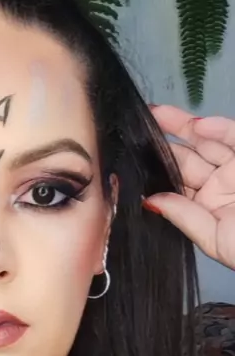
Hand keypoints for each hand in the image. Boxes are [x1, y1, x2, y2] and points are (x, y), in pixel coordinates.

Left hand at [144, 104, 234, 269]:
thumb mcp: (215, 240)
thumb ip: (185, 218)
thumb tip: (151, 201)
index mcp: (207, 207)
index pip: (176, 182)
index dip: (155, 168)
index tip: (130, 157)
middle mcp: (220, 184)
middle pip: (187, 157)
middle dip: (162, 141)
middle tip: (135, 127)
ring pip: (207, 140)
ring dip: (181, 126)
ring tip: (154, 115)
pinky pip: (234, 136)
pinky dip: (220, 129)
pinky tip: (197, 125)